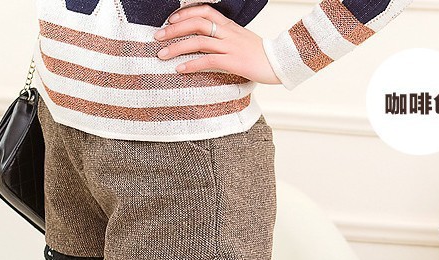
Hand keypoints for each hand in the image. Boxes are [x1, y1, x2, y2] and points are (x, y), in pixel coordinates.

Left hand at [153, 3, 281, 84]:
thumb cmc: (261, 56)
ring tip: (161, 55)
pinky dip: (191, 65)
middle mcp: (228, 33)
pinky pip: (208, 61)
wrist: (280, 63)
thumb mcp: (242, 41)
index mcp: (229, 26)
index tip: (170, 20)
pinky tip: (179, 69)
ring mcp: (230, 47)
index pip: (204, 11)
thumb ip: (226, 39)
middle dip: (174, 29)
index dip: (185, 13)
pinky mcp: (233, 62)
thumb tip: (210, 44)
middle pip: (196, 23)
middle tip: (157, 37)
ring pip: (198, 41)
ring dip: (177, 47)